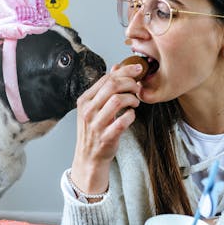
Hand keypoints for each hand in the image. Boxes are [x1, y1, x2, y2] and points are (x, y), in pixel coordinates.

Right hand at [69, 62, 142, 194]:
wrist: (89, 157)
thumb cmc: (94, 130)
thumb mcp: (94, 107)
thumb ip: (105, 88)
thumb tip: (117, 67)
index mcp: (84, 100)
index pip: (106, 78)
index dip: (124, 71)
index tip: (137, 69)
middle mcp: (88, 111)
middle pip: (112, 86)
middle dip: (130, 83)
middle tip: (138, 87)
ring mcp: (96, 124)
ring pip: (118, 100)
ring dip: (132, 98)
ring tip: (135, 102)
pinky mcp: (106, 137)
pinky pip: (123, 121)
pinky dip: (131, 115)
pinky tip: (131, 115)